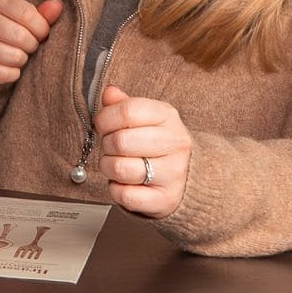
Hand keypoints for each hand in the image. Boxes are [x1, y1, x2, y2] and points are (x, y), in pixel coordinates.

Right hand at [0, 0, 62, 85]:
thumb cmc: (5, 31)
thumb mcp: (22, 17)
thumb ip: (42, 13)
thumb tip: (57, 5)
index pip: (27, 13)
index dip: (41, 27)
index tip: (40, 32)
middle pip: (22, 36)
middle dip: (31, 44)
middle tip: (26, 45)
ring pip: (14, 57)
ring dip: (21, 60)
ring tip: (16, 54)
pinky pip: (5, 74)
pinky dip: (12, 74)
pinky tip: (7, 66)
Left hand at [94, 84, 191, 218]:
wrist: (190, 176)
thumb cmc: (160, 142)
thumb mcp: (147, 117)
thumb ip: (124, 103)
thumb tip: (109, 92)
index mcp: (168, 116)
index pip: (128, 111)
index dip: (105, 118)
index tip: (101, 124)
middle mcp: (175, 143)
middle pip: (121, 141)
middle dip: (106, 144)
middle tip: (110, 146)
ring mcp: (173, 173)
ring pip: (120, 169)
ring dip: (107, 167)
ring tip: (114, 164)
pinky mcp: (166, 199)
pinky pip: (126, 196)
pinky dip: (116, 189)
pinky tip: (123, 183)